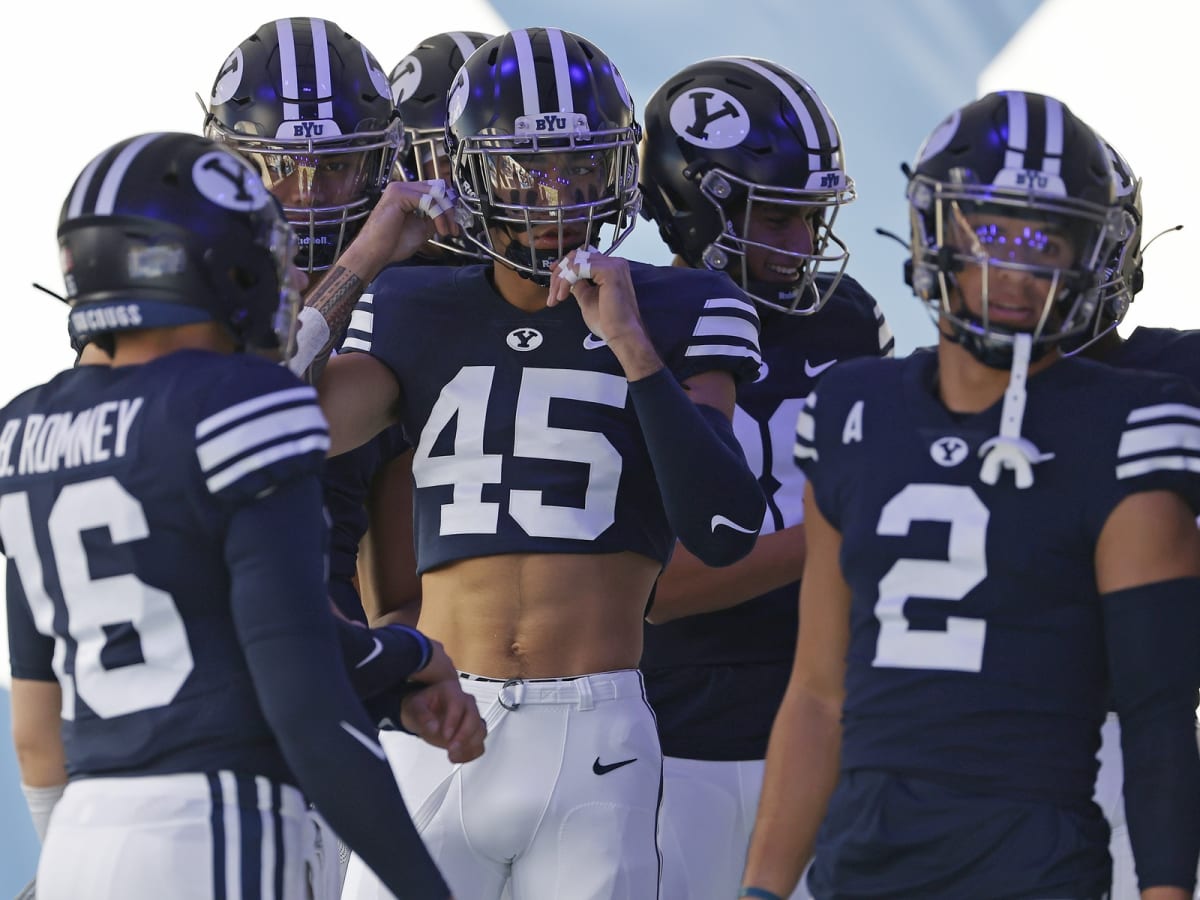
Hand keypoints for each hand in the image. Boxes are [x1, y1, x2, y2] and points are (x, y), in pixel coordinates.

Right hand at [338, 179, 460, 282]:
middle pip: (437, 189)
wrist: (374, 253)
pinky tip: (440, 229)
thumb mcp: (422, 229)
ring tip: (447, 230)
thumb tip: (449, 216)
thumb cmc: (391, 244)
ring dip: (446, 214)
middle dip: (449, 209)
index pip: (434, 190)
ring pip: (435, 194)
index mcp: (406, 194)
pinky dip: (438, 215)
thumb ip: (434, 219)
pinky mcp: (399, 195)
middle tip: (454, 227)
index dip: (447, 205)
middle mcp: (402, 187)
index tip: (454, 224)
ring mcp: (399, 189)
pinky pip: (428, 201)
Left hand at [399, 678, 486, 763]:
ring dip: (469, 746)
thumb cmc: (422, 706)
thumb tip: (433, 728)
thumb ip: (423, 716)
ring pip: (481, 731)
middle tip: (451, 748)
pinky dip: (471, 753)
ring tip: (453, 754)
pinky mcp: (473, 732)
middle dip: (464, 736)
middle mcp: (466, 702)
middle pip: (474, 717)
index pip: (458, 704)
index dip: (453, 721)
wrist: (424, 712)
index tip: (446, 736)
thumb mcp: (415, 707)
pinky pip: (479, 744)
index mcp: (452, 691)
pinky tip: (457, 757)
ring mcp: (472, 717)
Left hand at [547, 246, 641, 337]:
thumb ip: (578, 284)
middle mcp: (614, 263)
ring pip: (575, 262)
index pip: (583, 258)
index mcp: (611, 269)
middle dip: (559, 273)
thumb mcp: (586, 298)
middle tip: (551, 294)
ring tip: (556, 297)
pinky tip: (563, 295)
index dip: (564, 266)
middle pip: (577, 257)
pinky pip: (578, 268)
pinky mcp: (609, 271)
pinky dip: (566, 280)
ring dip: (561, 279)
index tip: (553, 278)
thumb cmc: (608, 322)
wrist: (621, 334)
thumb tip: (567, 277)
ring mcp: (613, 265)